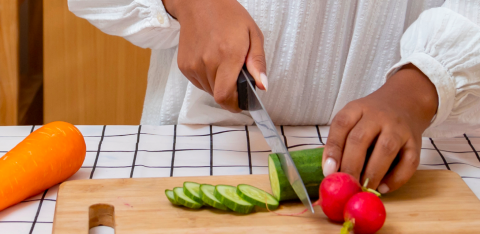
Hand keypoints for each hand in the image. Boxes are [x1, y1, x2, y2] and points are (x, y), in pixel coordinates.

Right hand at [163, 0, 266, 111]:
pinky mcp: (184, 66)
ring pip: (208, 90)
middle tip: (236, 77)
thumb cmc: (229, 16)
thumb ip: (258, 63)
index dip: (234, 105)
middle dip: (230, 93)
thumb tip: (262, 86)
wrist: (199, 3)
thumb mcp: (254, 35)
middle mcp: (207, 62)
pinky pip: (199, 83)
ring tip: (223, 66)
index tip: (242, 103)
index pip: (225, 96)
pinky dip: (208, 79)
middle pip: (218, 96)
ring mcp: (193, 65)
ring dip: (218, 85)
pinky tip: (212, 62)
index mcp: (228, 55)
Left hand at [322, 64, 437, 192]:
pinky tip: (383, 188)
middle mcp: (378, 115)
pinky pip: (408, 162)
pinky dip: (396, 178)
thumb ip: (341, 141)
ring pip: (385, 150)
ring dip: (372, 173)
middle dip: (350, 165)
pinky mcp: (415, 142)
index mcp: (357, 108)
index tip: (328, 171)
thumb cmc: (371, 117)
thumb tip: (331, 172)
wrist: (406, 102)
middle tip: (346, 185)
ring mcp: (398, 128)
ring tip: (363, 188)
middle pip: (360, 139)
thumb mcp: (353, 119)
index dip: (333, 149)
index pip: (341, 125)